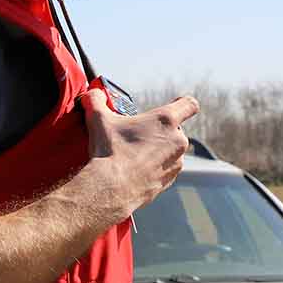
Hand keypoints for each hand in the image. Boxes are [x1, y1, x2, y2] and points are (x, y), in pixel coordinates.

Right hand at [82, 89, 198, 216]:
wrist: (111, 189)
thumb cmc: (109, 151)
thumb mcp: (98, 119)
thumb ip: (96, 100)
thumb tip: (93, 93)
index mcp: (166, 120)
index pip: (189, 104)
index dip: (182, 104)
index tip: (172, 106)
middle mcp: (177, 141)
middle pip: (176, 129)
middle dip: (160, 131)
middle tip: (138, 134)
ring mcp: (176, 163)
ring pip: (172, 151)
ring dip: (159, 150)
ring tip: (135, 155)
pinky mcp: (169, 181)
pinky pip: (166, 170)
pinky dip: (155, 168)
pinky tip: (136, 170)